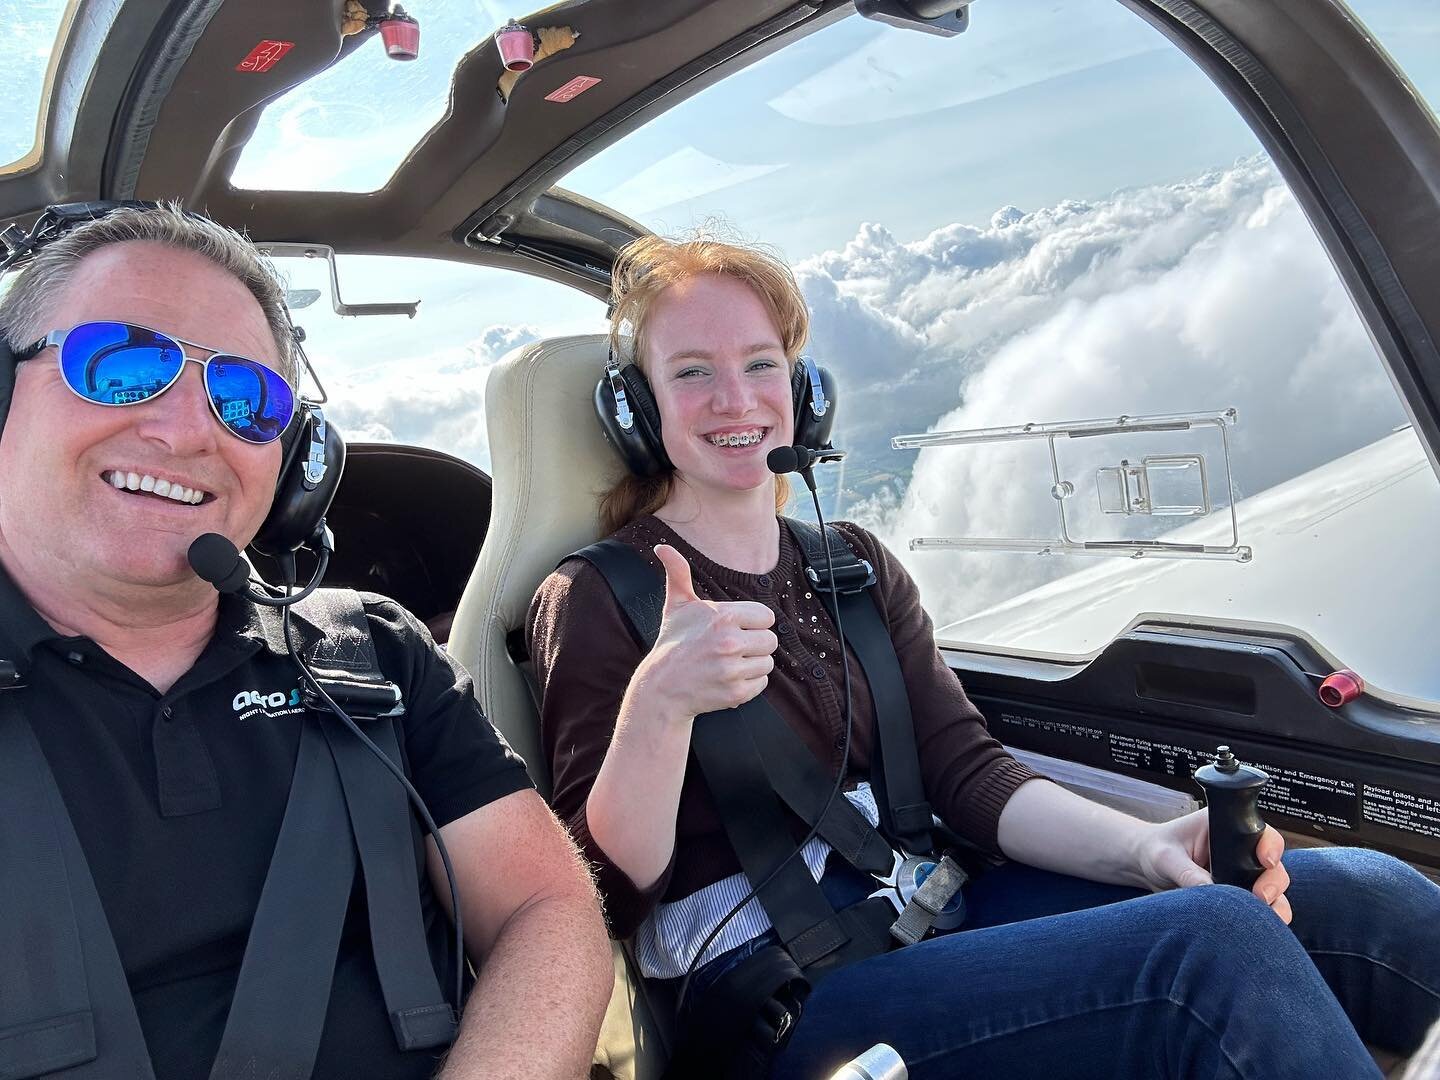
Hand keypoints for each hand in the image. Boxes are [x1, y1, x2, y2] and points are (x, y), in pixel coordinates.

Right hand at [638, 544, 777, 719]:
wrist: (661, 688)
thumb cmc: (672, 643)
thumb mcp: (676, 606)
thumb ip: (678, 573)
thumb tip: (663, 546)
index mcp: (723, 617)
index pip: (766, 617)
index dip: (752, 623)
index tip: (734, 629)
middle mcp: (730, 642)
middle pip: (770, 641)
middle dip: (754, 644)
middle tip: (730, 648)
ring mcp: (733, 669)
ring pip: (767, 662)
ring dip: (752, 664)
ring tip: (727, 663)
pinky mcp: (736, 692)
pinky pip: (762, 683)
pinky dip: (748, 683)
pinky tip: (728, 678)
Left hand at [1135, 809, 1291, 923]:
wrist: (1145, 867)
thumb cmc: (1155, 850)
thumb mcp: (1167, 858)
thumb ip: (1188, 873)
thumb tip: (1209, 892)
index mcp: (1225, 827)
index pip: (1261, 834)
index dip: (1271, 848)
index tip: (1267, 861)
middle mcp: (1240, 849)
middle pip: (1274, 866)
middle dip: (1273, 883)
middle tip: (1260, 897)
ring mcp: (1243, 873)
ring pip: (1273, 890)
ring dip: (1274, 904)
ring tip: (1263, 918)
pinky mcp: (1239, 893)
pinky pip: (1262, 907)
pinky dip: (1265, 917)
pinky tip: (1258, 928)